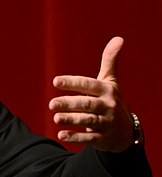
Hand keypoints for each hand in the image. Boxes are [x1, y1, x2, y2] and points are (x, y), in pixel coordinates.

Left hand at [49, 36, 133, 151]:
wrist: (126, 131)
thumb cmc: (111, 100)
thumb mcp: (111, 82)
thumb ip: (110, 61)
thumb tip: (118, 38)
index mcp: (107, 90)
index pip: (89, 85)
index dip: (73, 83)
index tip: (55, 81)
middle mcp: (107, 106)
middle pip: (87, 104)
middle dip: (69, 103)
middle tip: (51, 104)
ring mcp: (106, 123)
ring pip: (88, 121)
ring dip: (72, 120)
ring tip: (55, 118)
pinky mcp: (103, 138)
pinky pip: (89, 139)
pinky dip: (75, 137)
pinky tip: (61, 135)